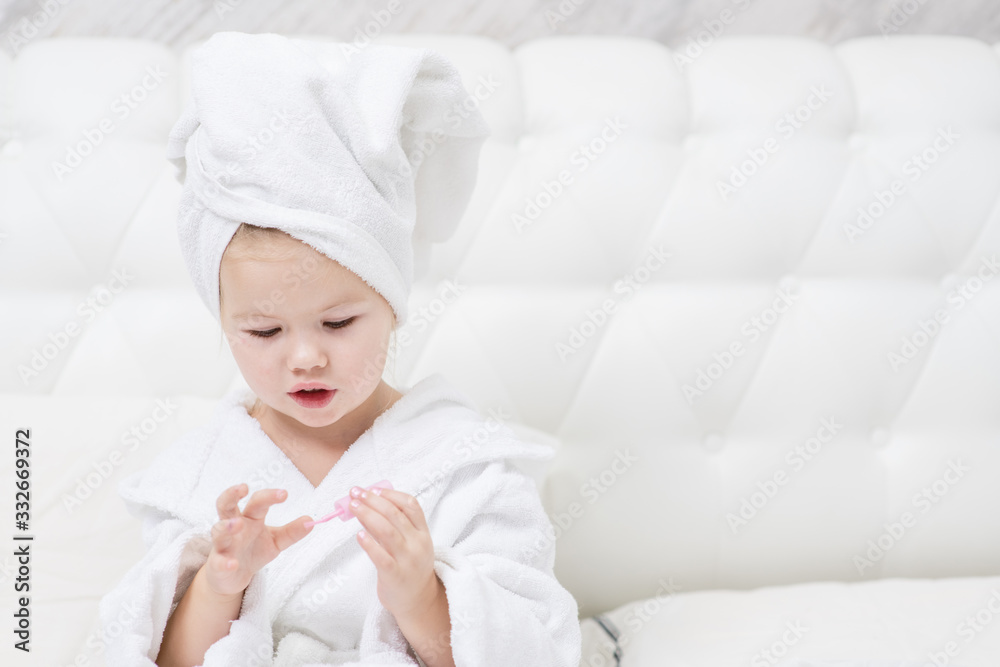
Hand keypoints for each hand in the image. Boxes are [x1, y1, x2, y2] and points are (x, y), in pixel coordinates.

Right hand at [204, 483, 313, 597]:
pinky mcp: (217, 564)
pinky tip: (232, 563)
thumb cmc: (254, 551)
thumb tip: (311, 520)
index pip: (257, 502)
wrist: (234, 576)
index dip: (269, 496)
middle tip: (242, 488)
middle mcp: (233, 527)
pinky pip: (217, 562)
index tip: (284, 494)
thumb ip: (291, 532)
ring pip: (218, 531)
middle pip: (226, 505)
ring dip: (226, 526)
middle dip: (231, 494)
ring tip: (237, 524)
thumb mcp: (276, 541)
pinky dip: (224, 562)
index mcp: (249, 518)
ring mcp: (223, 545)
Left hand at [349, 486, 437, 616]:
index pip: (411, 505)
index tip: (373, 489)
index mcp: (423, 533)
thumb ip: (393, 526)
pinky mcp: (395, 576)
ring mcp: (407, 560)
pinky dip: (370, 544)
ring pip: (388, 532)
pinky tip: (358, 535)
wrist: (418, 601)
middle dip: (374, 501)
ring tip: (353, 506)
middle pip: (395, 515)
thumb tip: (368, 506)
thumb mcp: (410, 544)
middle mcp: (417, 544)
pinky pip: (381, 557)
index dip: (391, 494)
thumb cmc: (410, 568)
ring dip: (368, 515)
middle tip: (356, 493)